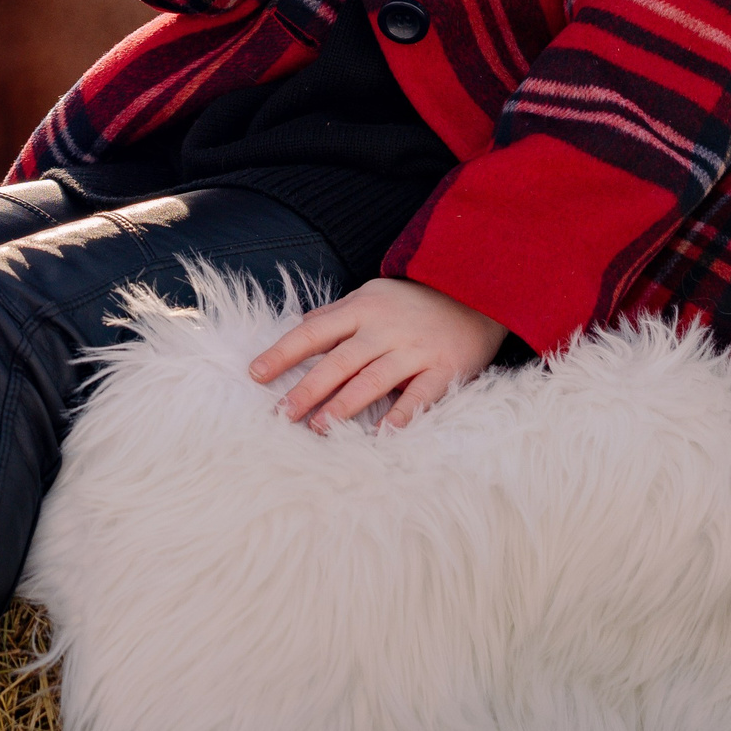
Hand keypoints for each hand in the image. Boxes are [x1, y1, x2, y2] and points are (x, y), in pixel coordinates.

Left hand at [249, 276, 508, 432]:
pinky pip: (418, 397)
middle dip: (307, 389)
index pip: (313, 332)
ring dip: (344, 406)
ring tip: (319, 428)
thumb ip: (334, 314)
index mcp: (361, 309)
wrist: (475, 293)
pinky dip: (400, 417)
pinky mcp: (443, 369)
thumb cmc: (411, 302)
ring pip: (373, 380)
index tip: (255, 374)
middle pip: (338, 361)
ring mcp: (414, 349)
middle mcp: (384, 329)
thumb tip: (297, 327)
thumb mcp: (370, 296)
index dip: (282, 352)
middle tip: (282, 414)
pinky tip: (380, 437)